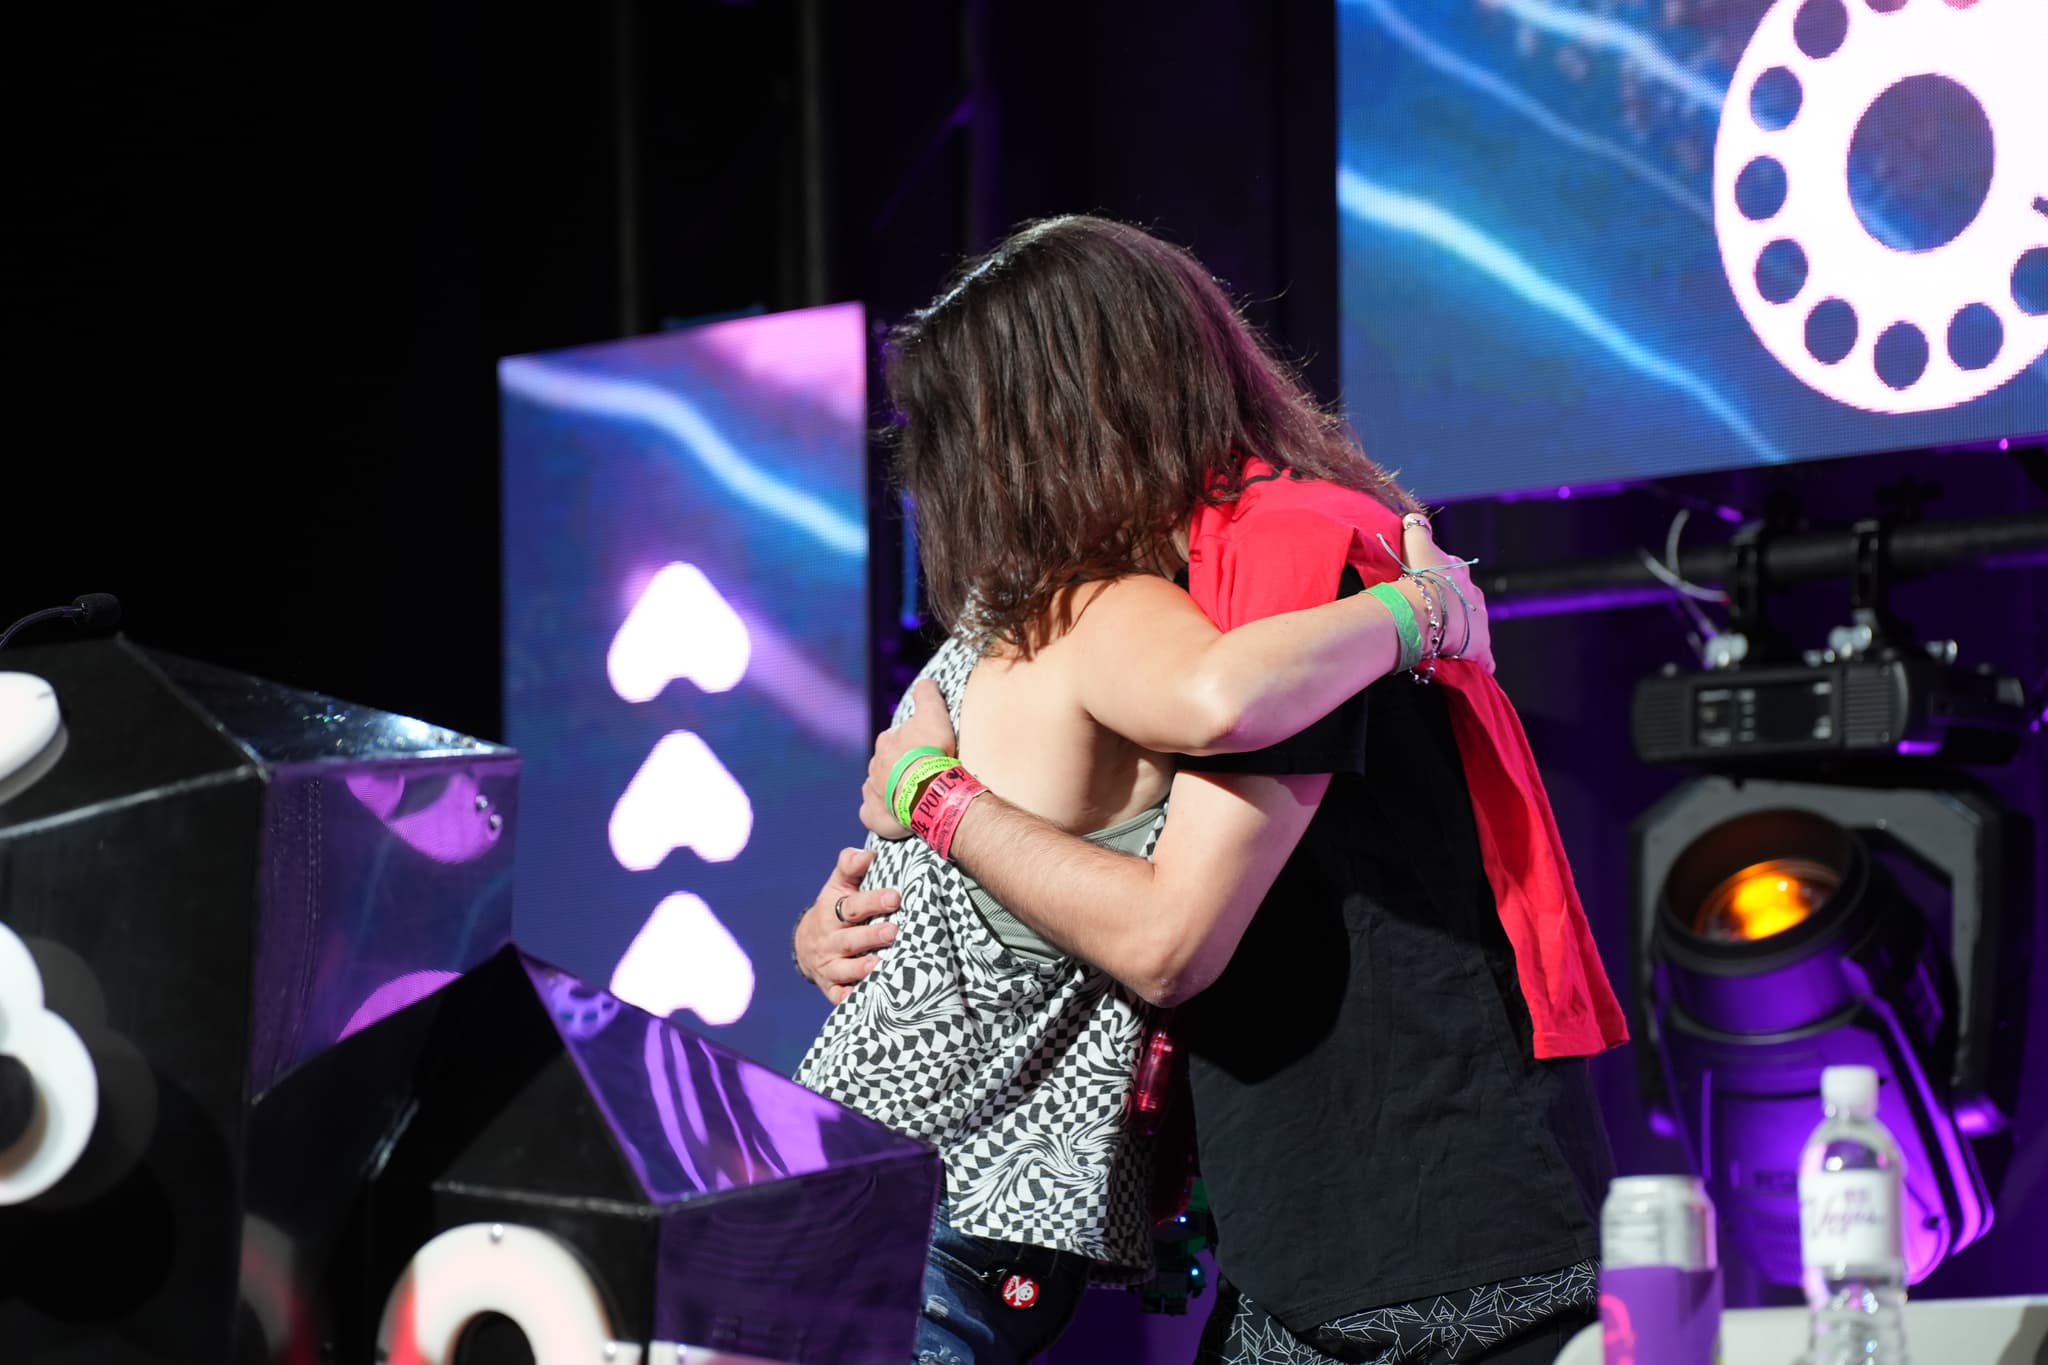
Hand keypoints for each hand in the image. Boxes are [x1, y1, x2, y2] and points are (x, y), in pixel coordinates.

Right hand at [794, 847, 901, 1004]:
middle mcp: (829, 941)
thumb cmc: (834, 910)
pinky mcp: (831, 988)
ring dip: (860, 968)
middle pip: (850, 939)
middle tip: (894, 931)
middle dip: (871, 936)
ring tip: (880, 965)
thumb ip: (850, 867)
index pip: (851, 907)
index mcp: (832, 913)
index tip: (894, 896)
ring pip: (843, 969)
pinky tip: (861, 997)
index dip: (872, 901)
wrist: (806, 945)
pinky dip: (847, 997)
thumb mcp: (838, 887)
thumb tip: (867, 853)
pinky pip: (837, 995)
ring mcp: (829, 966)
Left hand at [860, 678, 959, 839]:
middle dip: (898, 768)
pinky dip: (879, 812)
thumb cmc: (932, 752)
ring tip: (911, 796)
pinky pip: (871, 812)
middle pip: (886, 764)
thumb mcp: (933, 714)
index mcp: (887, 741)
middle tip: (920, 776)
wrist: (928, 789)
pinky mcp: (873, 814)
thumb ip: (927, 695)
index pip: (896, 739)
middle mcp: (875, 764)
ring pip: (879, 786)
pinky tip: (892, 815)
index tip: (925, 752)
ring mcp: (873, 790)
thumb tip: (924, 681)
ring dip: (890, 789)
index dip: (911, 745)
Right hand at [1400, 516, 1493, 674]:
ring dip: (1462, 636)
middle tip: (1433, 619)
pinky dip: (1476, 662)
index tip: (1426, 589)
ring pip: (1473, 629)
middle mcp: (1474, 596)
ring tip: (1443, 644)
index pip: (1453, 575)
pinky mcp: (1479, 648)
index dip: (1440, 582)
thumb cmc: (1418, 577)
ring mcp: (1480, 623)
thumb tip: (1413, 517)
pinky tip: (1465, 667)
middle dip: (1454, 610)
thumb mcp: (1416, 544)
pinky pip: (1482, 659)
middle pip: (1466, 602)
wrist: (1424, 609)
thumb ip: (1416, 530)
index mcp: (1459, 573)